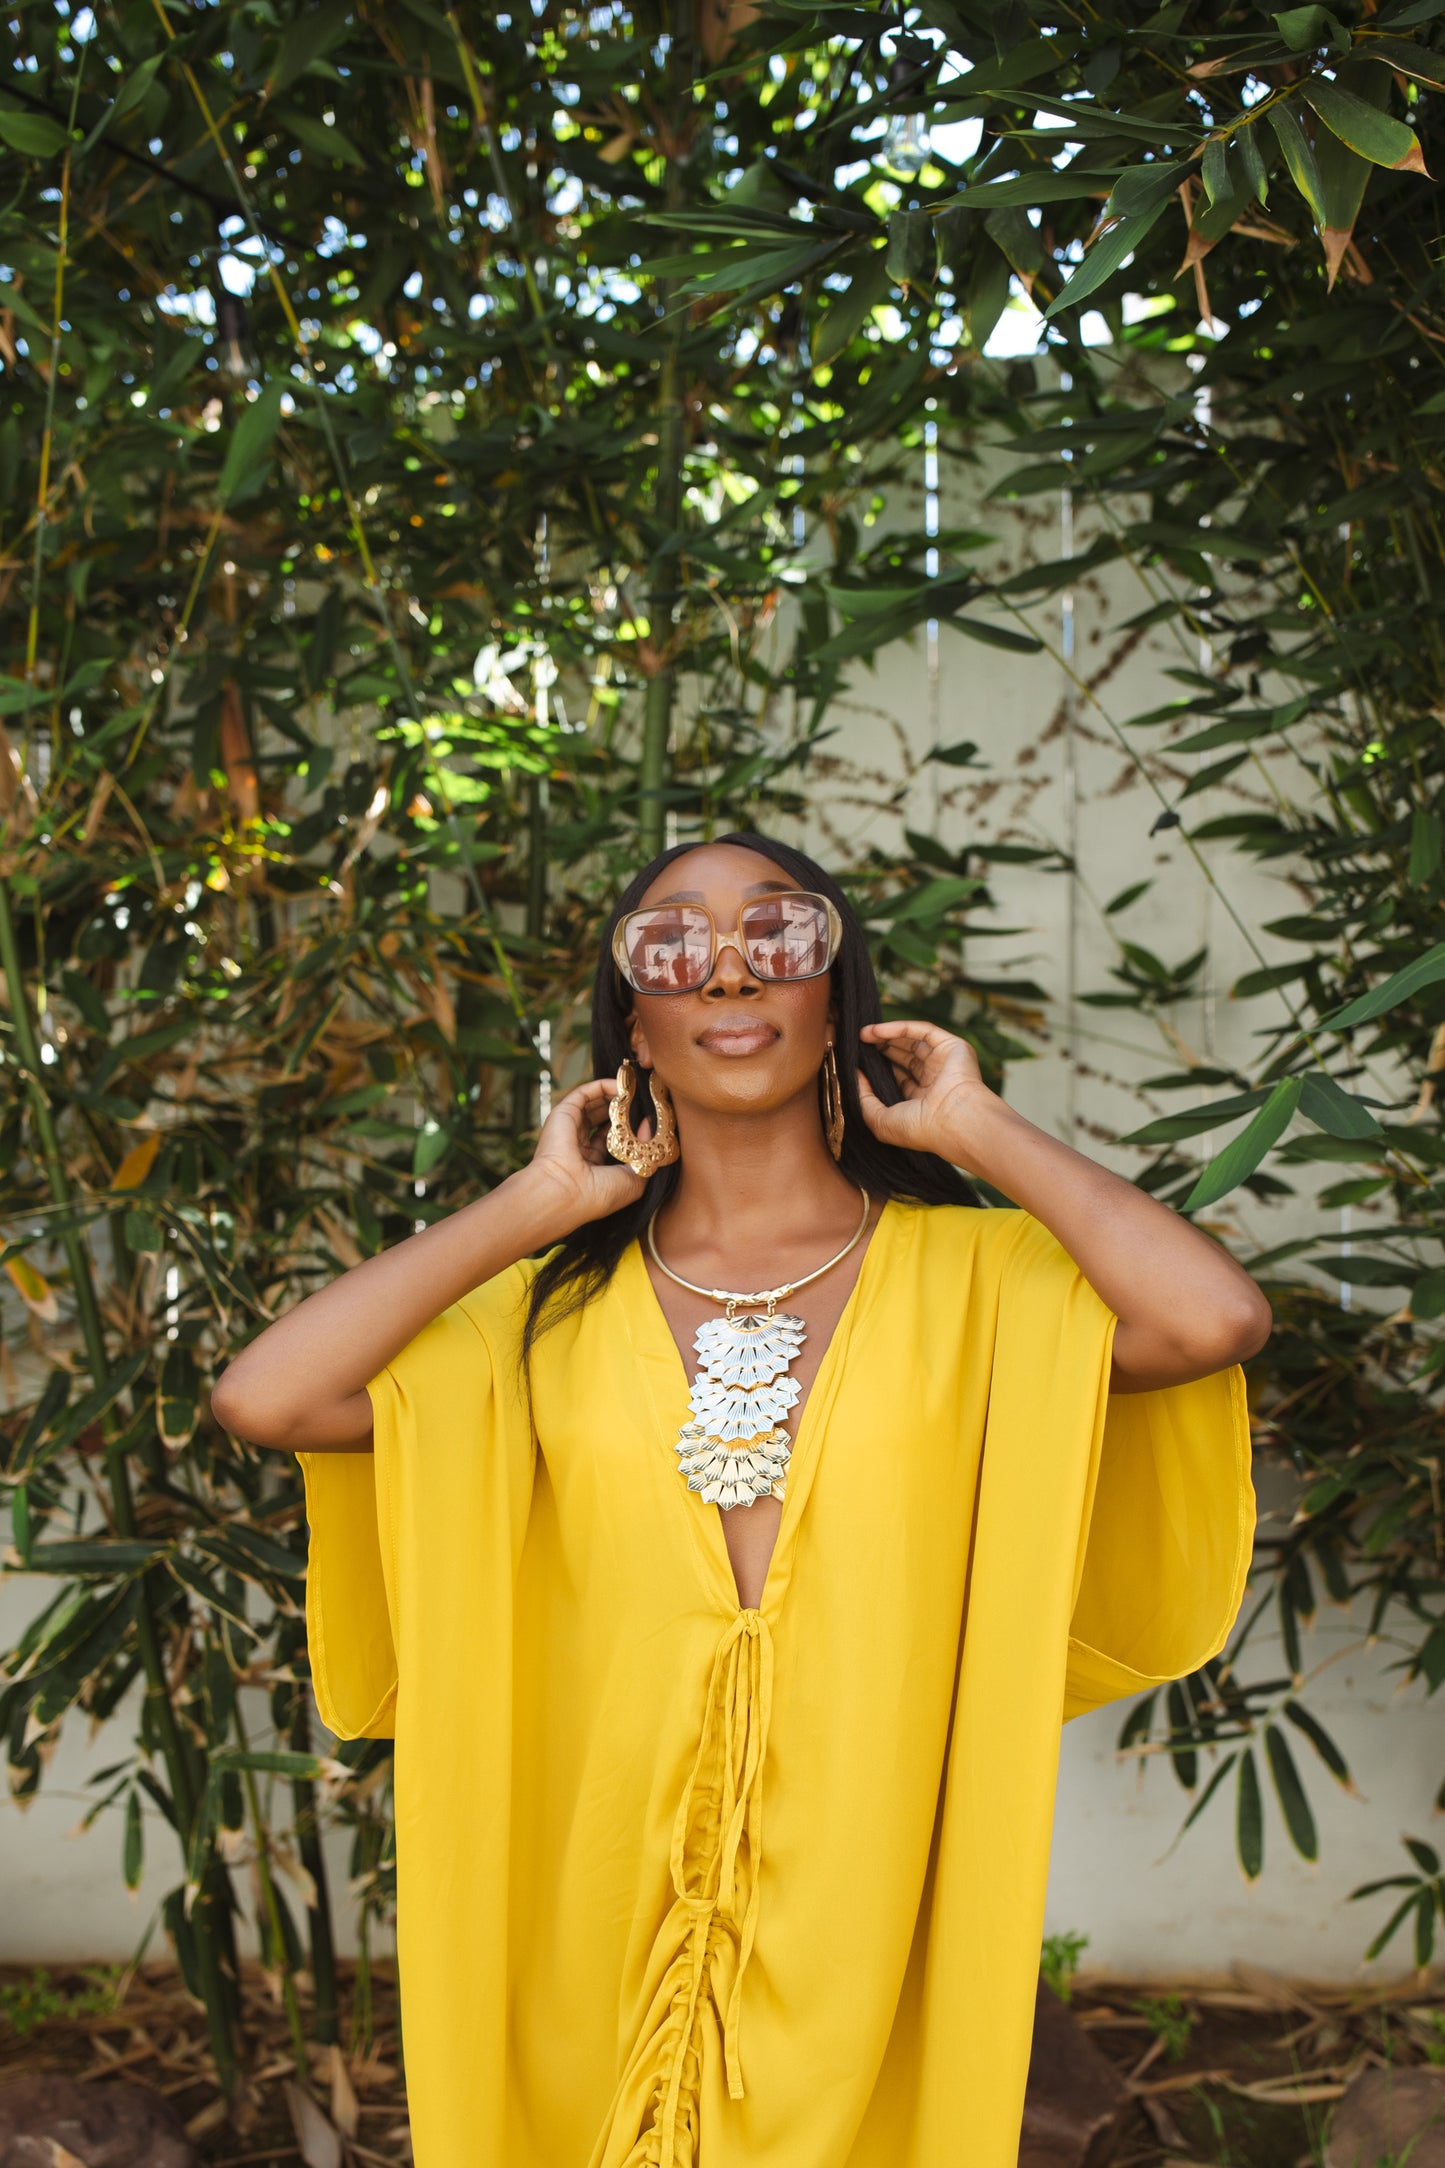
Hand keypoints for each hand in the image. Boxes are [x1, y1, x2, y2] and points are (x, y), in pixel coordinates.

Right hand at [525, 1076, 652, 1227]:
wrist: (564, 1193)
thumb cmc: (597, 1195)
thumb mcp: (633, 1179)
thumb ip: (644, 1151)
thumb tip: (648, 1125)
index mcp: (594, 1164)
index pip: (613, 1138)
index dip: (631, 1126)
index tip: (649, 1116)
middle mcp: (580, 1145)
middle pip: (605, 1117)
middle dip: (625, 1106)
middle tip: (644, 1098)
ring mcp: (570, 1128)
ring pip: (595, 1103)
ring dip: (615, 1093)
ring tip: (636, 1088)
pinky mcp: (564, 1114)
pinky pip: (585, 1093)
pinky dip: (603, 1085)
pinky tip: (623, 1086)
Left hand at [856, 1021, 992, 1161]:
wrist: (955, 1120)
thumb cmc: (920, 1128)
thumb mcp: (881, 1121)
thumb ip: (864, 1099)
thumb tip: (855, 1075)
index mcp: (923, 1100)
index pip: (899, 1077)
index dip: (878, 1068)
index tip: (857, 1062)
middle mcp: (935, 1080)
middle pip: (905, 1056)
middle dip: (881, 1048)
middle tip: (859, 1044)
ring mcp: (944, 1062)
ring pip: (912, 1040)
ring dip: (887, 1036)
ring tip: (863, 1034)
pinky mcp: (952, 1046)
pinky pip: (922, 1030)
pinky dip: (899, 1028)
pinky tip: (876, 1031)